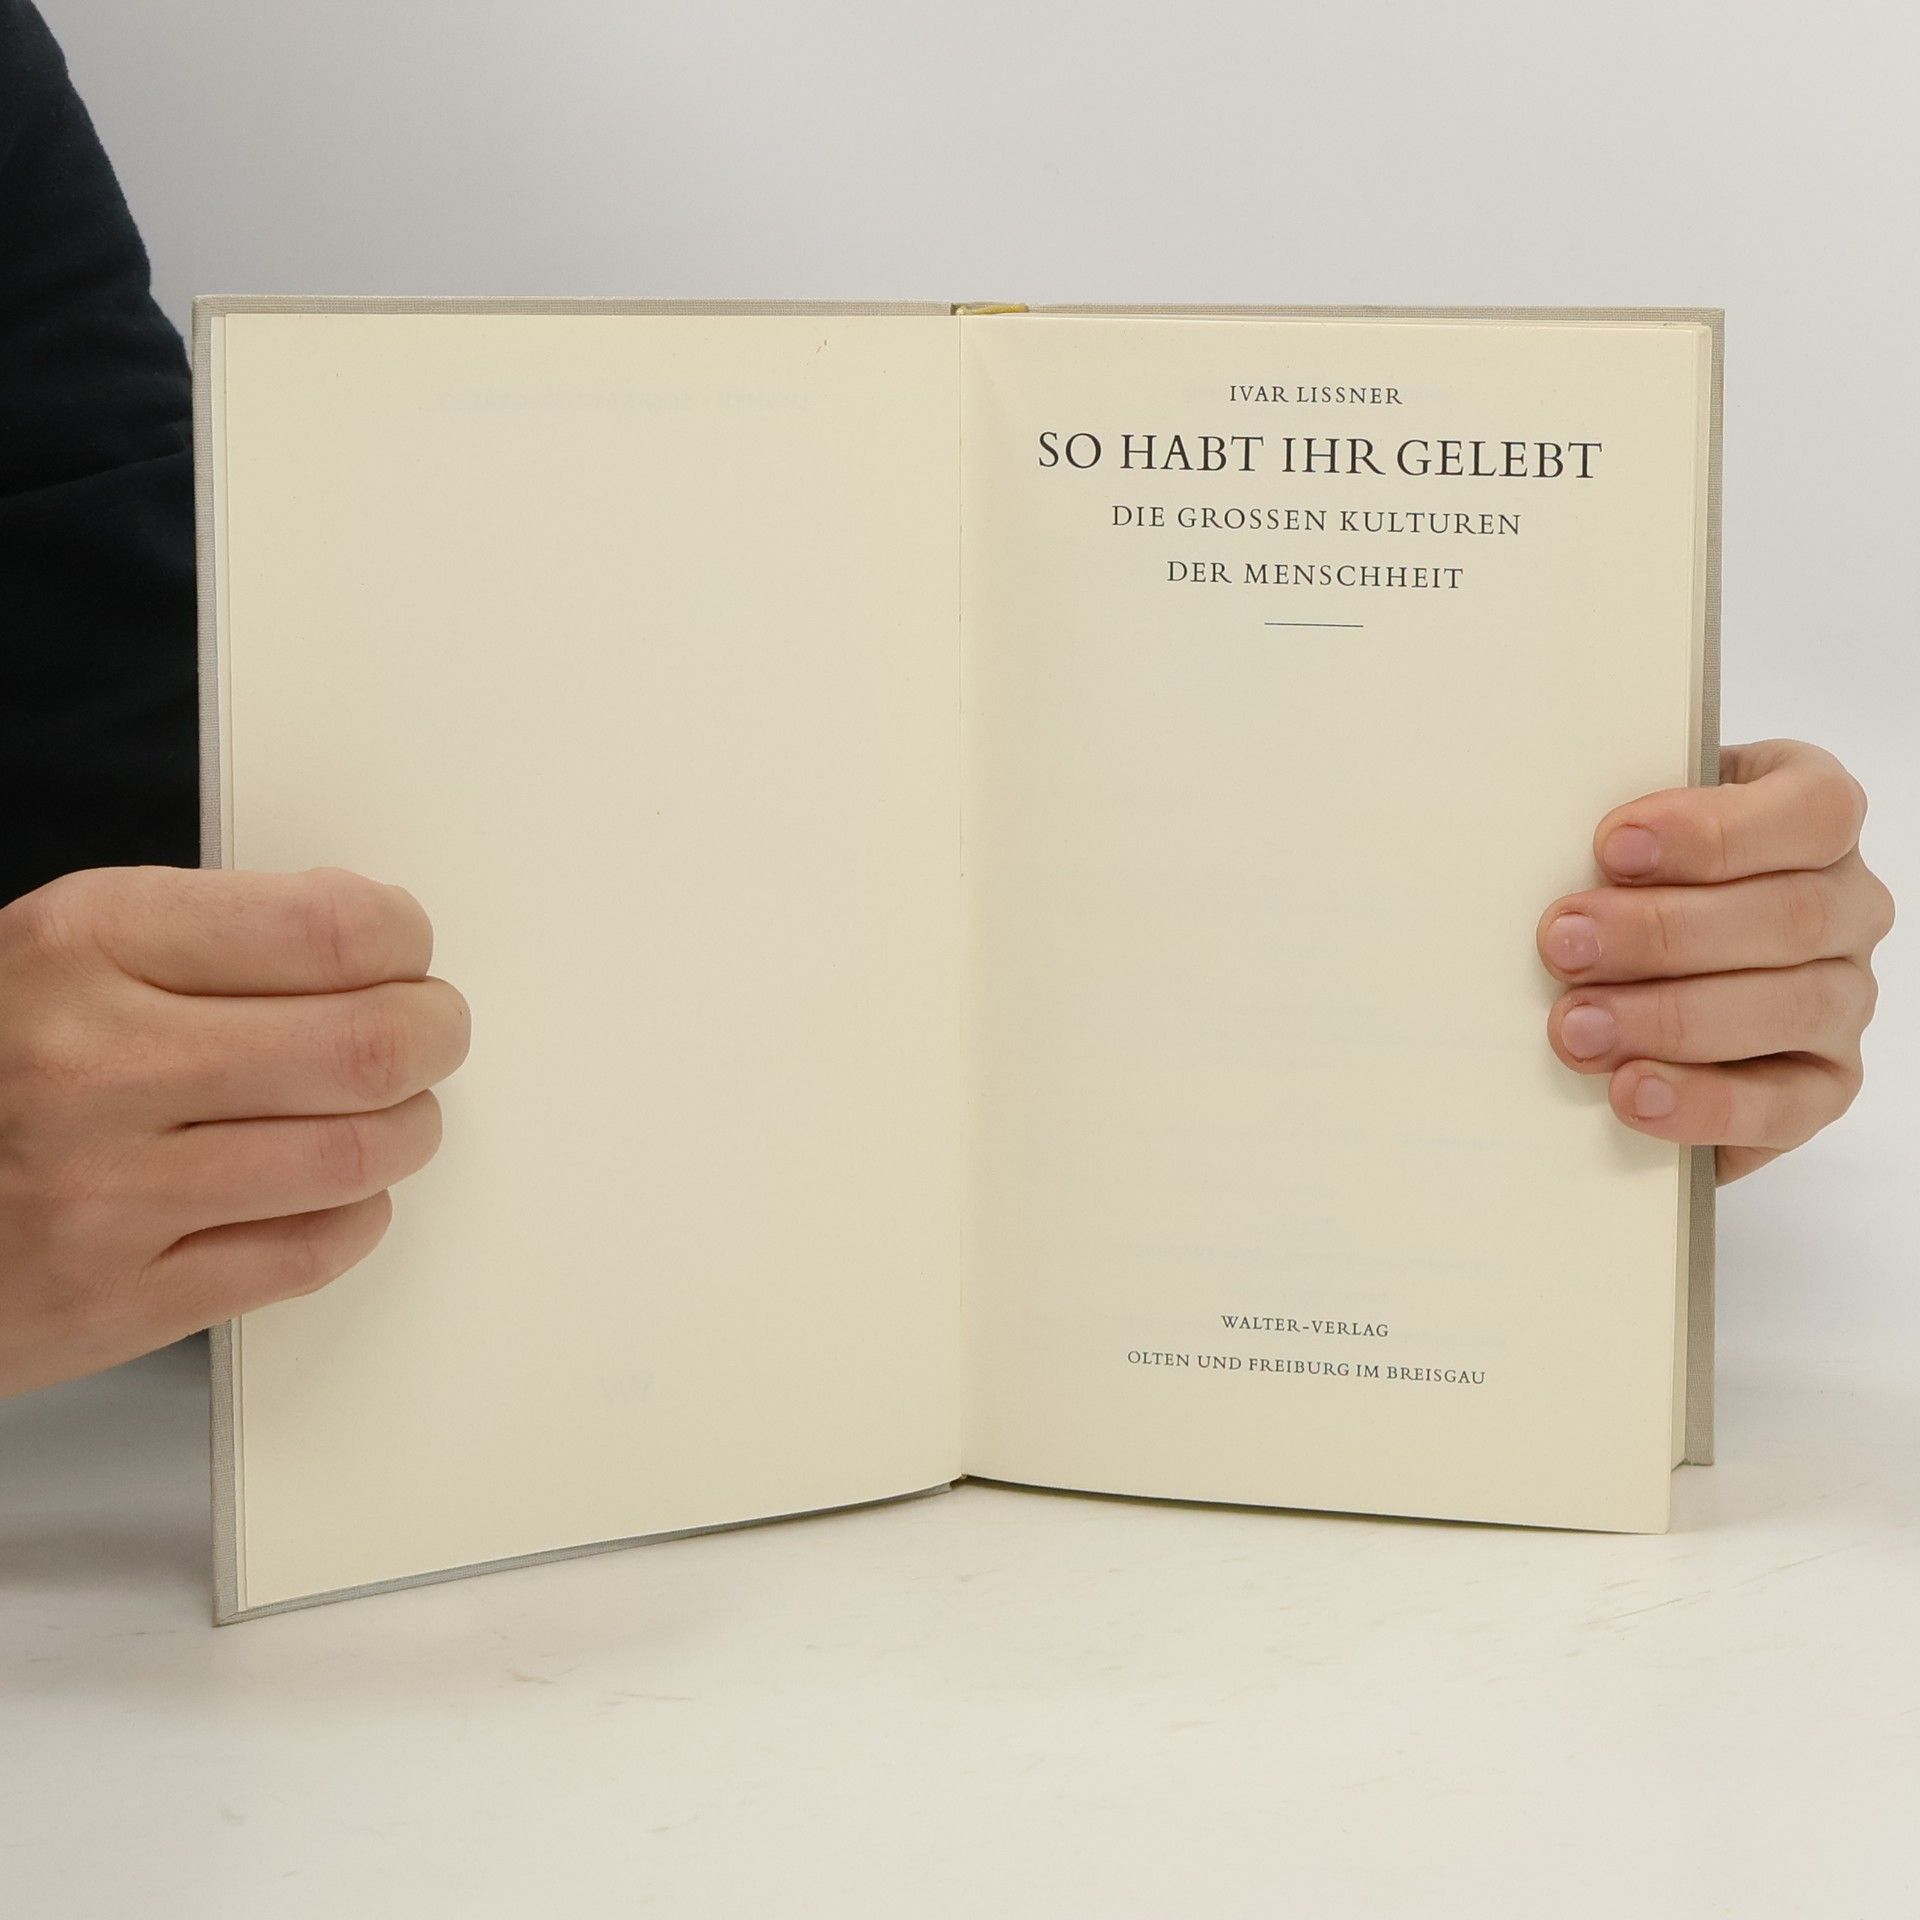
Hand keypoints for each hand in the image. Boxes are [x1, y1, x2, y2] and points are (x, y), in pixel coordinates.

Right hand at [0, 866, 469, 1395]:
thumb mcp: (59, 949)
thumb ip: (210, 937)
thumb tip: (376, 943)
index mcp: (84, 945)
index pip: (331, 927)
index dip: (402, 939)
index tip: (404, 950)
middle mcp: (93, 1065)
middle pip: (369, 1046)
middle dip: (434, 1034)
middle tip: (430, 1031)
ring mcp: (105, 1193)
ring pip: (358, 1156)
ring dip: (407, 1129)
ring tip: (387, 1111)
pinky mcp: (119, 1300)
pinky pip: (308, 1254)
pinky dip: (354, 1215)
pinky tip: (332, 1188)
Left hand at [1536, 740, 1892, 1181]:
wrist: (1636, 972)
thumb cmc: (1633, 882)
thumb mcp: (1630, 839)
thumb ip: (1618, 839)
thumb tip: (1547, 852)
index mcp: (1814, 818)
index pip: (1811, 810)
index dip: (1713, 831)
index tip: (1611, 848)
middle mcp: (1848, 906)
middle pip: (1790, 916)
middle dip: (1661, 933)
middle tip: (1564, 945)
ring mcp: (1845, 998)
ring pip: (1789, 1007)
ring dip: (1669, 1019)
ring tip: (1576, 1027)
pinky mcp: (1823, 1084)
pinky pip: (1782, 1103)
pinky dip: (1702, 1102)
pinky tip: (1630, 1093)